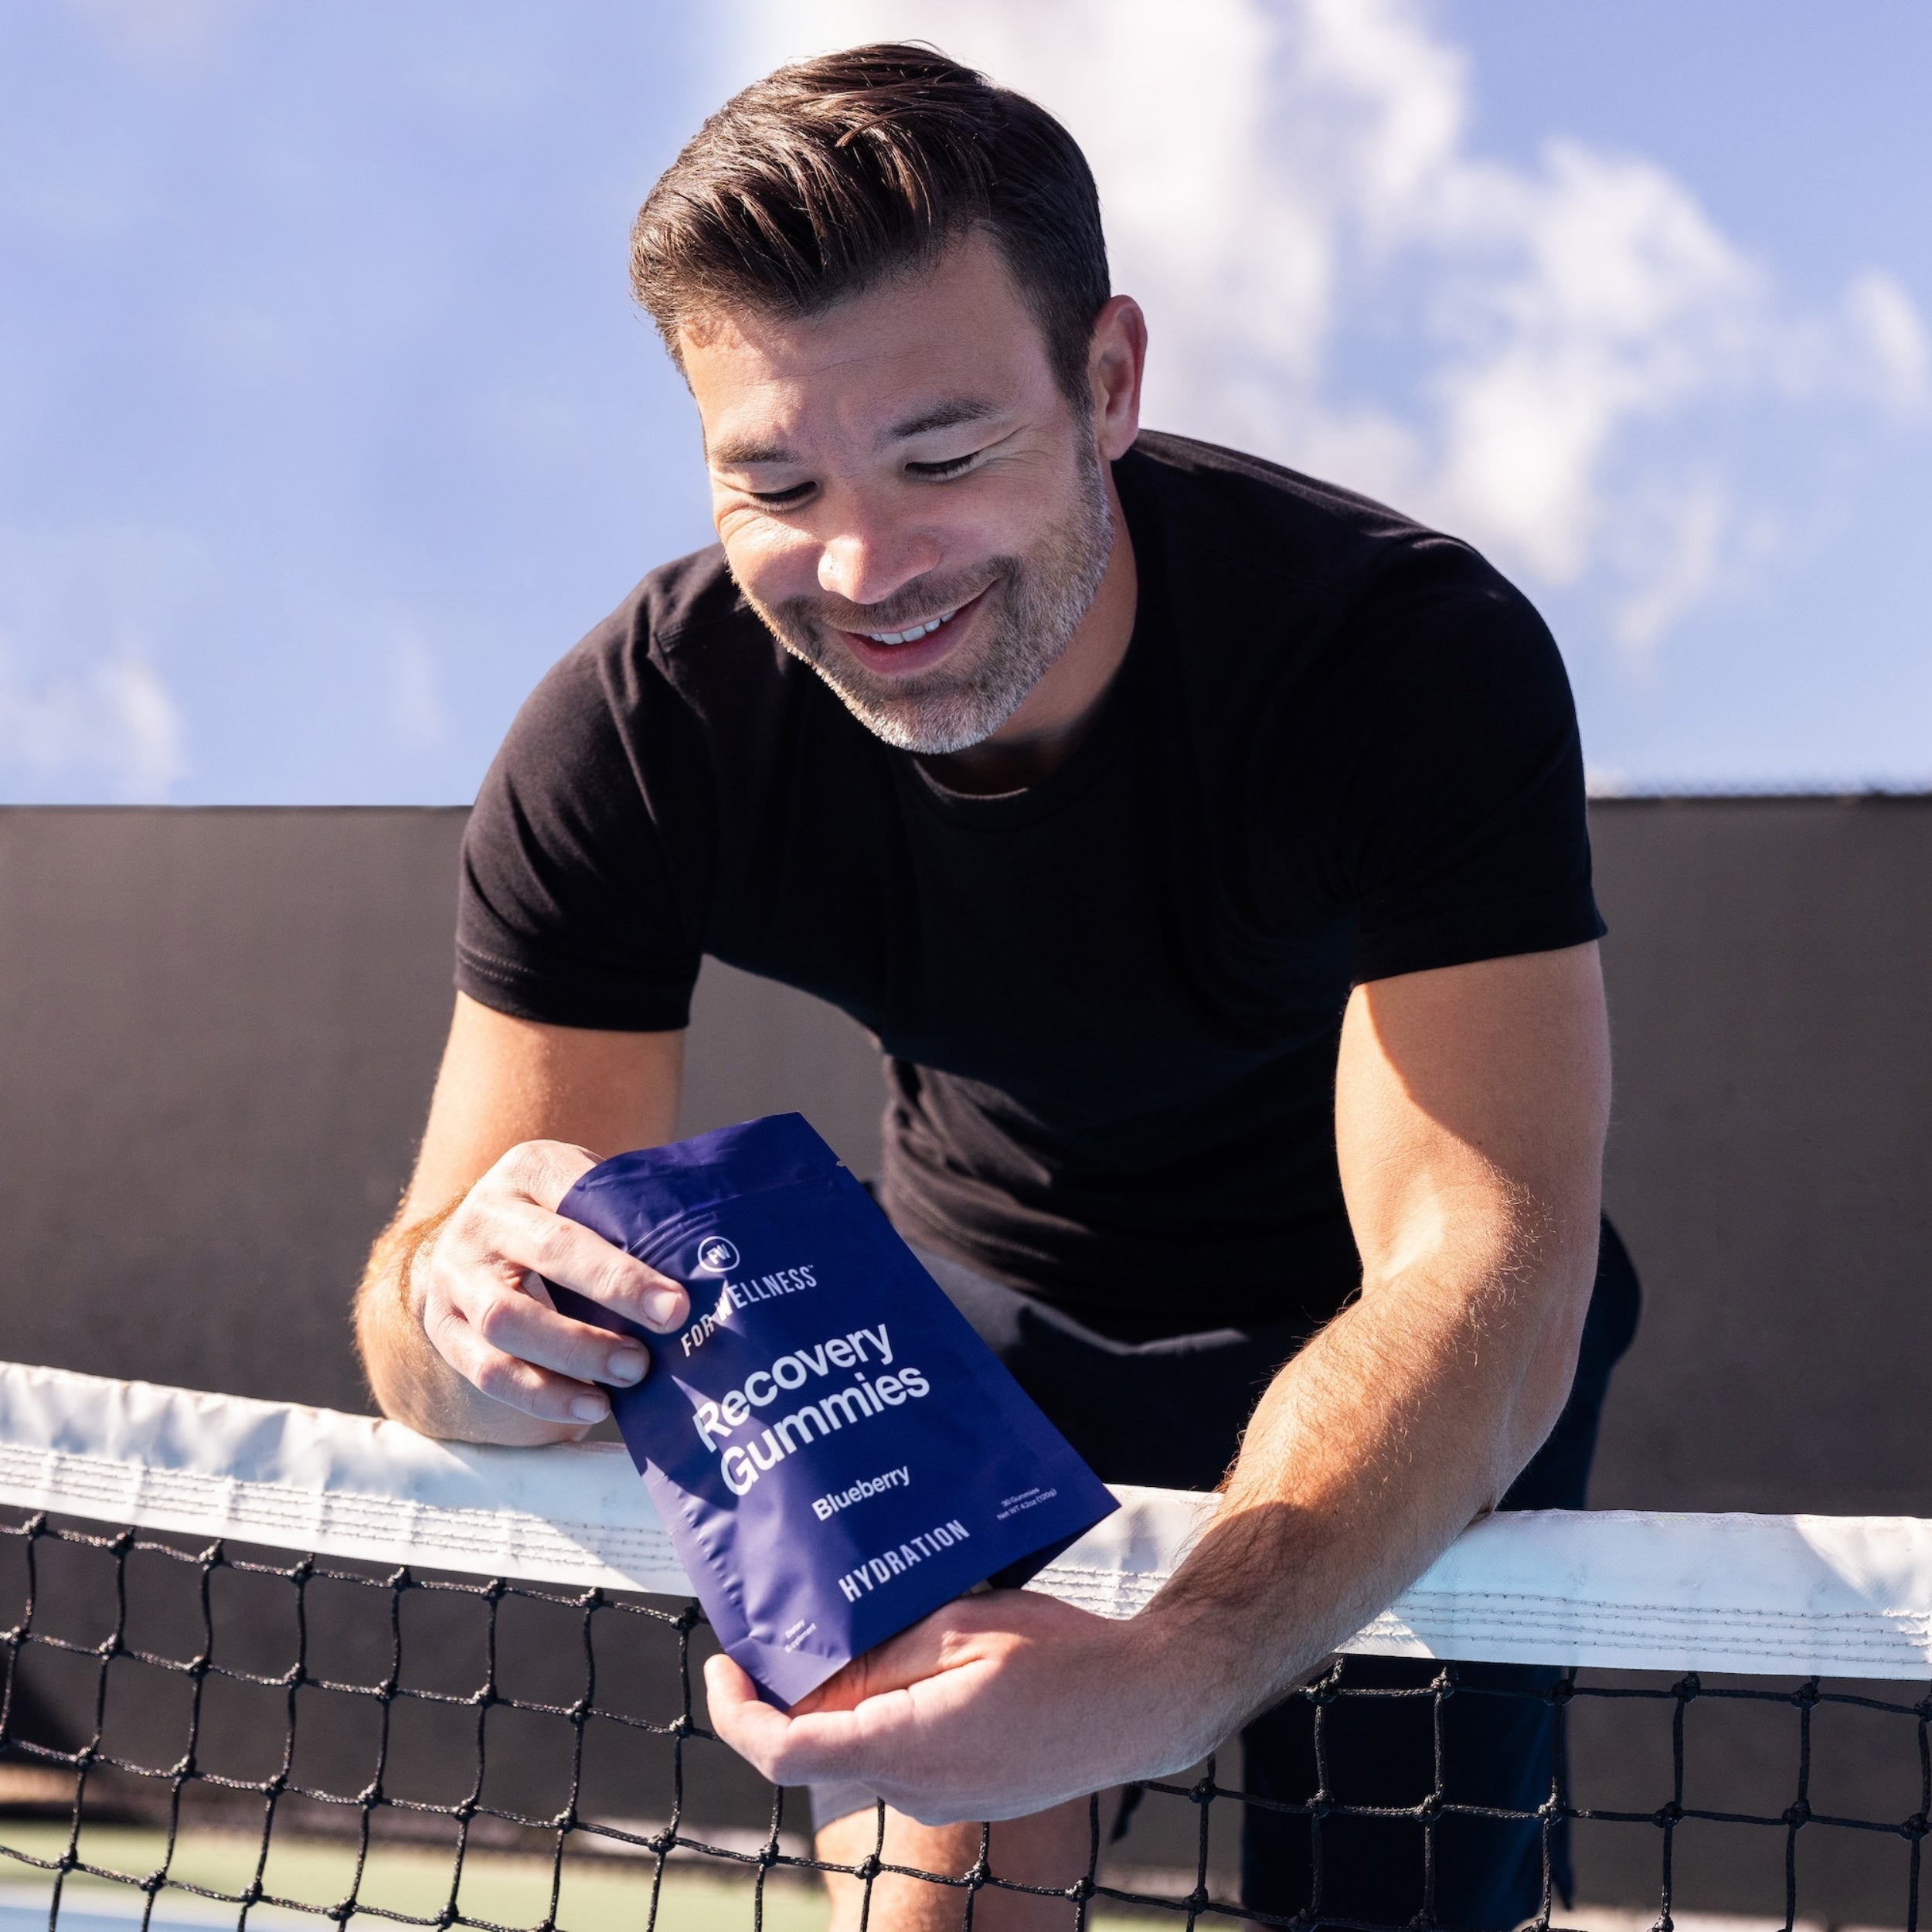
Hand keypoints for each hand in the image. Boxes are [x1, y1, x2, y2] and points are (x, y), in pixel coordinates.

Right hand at [411, 1139, 688, 1430]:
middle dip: (612, 1295)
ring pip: (507, 1319)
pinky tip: (590, 1405)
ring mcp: (456, 1274)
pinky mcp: (443, 1328)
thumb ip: (635, 1212)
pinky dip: (540, 1394)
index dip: (627, 1258)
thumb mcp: (589, 1192)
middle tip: (668, 1329)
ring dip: (575, 1354)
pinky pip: (486, 1370)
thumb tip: (716, 1255)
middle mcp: (484, 1216)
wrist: (475, 1239)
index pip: (580, 1202)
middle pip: (546, 1255)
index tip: (678, 1302)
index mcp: (529, 1169)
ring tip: (632, 1375)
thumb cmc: (563, 1218)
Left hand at [703, 1589, 1221, 1826]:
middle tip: (795, 1622)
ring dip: (850, 1695)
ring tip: (873, 1625)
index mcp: (904, 1746)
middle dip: (795, 1690)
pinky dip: (889, 1709)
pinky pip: (903, 1752)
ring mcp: (943, 1797)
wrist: (1143, 1703)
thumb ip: (879, 1655)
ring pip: (863, 1745)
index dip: (736, 1711)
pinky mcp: (967, 1791)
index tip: (724, 1664)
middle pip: (818, 1746)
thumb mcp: (959, 1627)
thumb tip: (814, 1672)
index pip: (782, 1750)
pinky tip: (921, 1657)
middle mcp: (914, 1788)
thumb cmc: (1059, 1656)